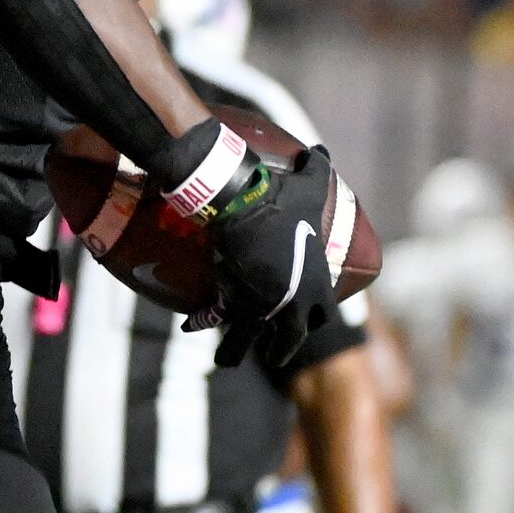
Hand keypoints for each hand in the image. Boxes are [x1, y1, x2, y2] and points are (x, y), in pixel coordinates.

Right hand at [189, 144, 343, 367]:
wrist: (241, 205)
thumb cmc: (280, 197)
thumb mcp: (308, 184)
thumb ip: (319, 169)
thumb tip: (322, 150)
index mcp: (314, 285)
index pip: (323, 313)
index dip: (317, 317)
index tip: (309, 320)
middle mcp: (291, 304)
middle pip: (290, 338)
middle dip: (283, 347)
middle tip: (276, 351)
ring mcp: (261, 306)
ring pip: (250, 340)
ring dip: (238, 351)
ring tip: (228, 362)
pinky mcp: (232, 300)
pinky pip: (216, 319)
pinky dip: (201, 323)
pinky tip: (190, 328)